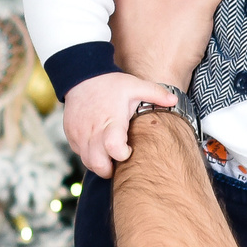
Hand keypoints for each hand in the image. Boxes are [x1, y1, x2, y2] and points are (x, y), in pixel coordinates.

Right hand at [63, 71, 177, 177]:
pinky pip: (80, 154)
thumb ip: (155, 94)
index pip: (115, 150)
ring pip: (88, 163)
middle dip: (111, 169)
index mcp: (111, 122)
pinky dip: (89, 155)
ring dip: (100, 163)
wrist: (80, 77)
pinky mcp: (71, 136)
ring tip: (109, 152)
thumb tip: (175, 101)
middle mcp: (93, 132)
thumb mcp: (135, 85)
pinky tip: (98, 145)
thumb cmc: (110, 84)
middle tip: (119, 159)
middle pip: (99, 165)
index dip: (124, 155)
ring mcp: (79, 135)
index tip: (129, 149)